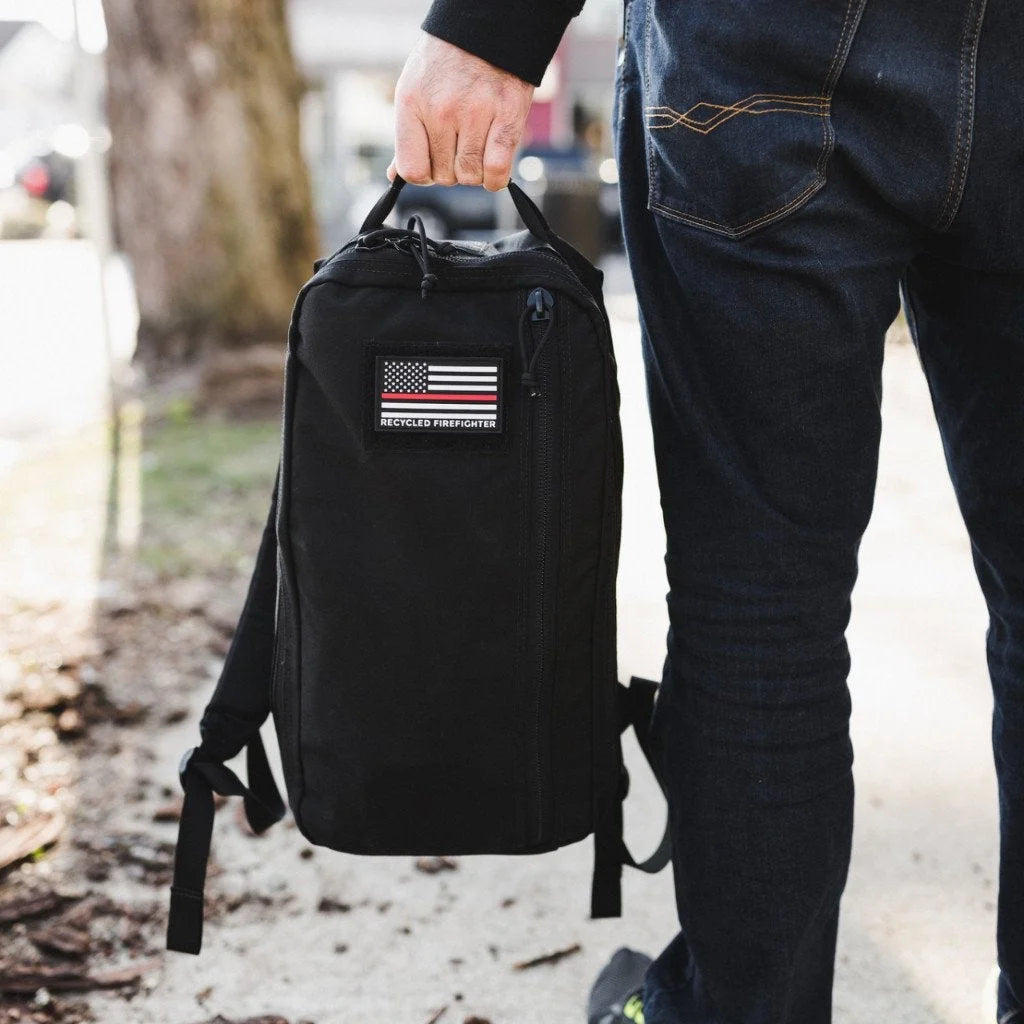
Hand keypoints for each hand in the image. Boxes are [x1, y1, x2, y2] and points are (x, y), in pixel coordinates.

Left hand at [389, 32, 534, 191]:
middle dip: (452, 168)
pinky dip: (495, 177)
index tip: (433, 161)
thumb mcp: (415, 89)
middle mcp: (441, 110)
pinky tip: (493, 162)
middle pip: (444, 177)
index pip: (412, 170)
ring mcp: (475, 114)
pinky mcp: (507, 116)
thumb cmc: (447, 64)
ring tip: (477, 146)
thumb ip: (408, 135)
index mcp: (412, 103)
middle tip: (459, 145)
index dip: (424, 173)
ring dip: (475, 171)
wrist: (486, 29)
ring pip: (470, 176)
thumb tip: (396, 175)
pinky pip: (496, 171)